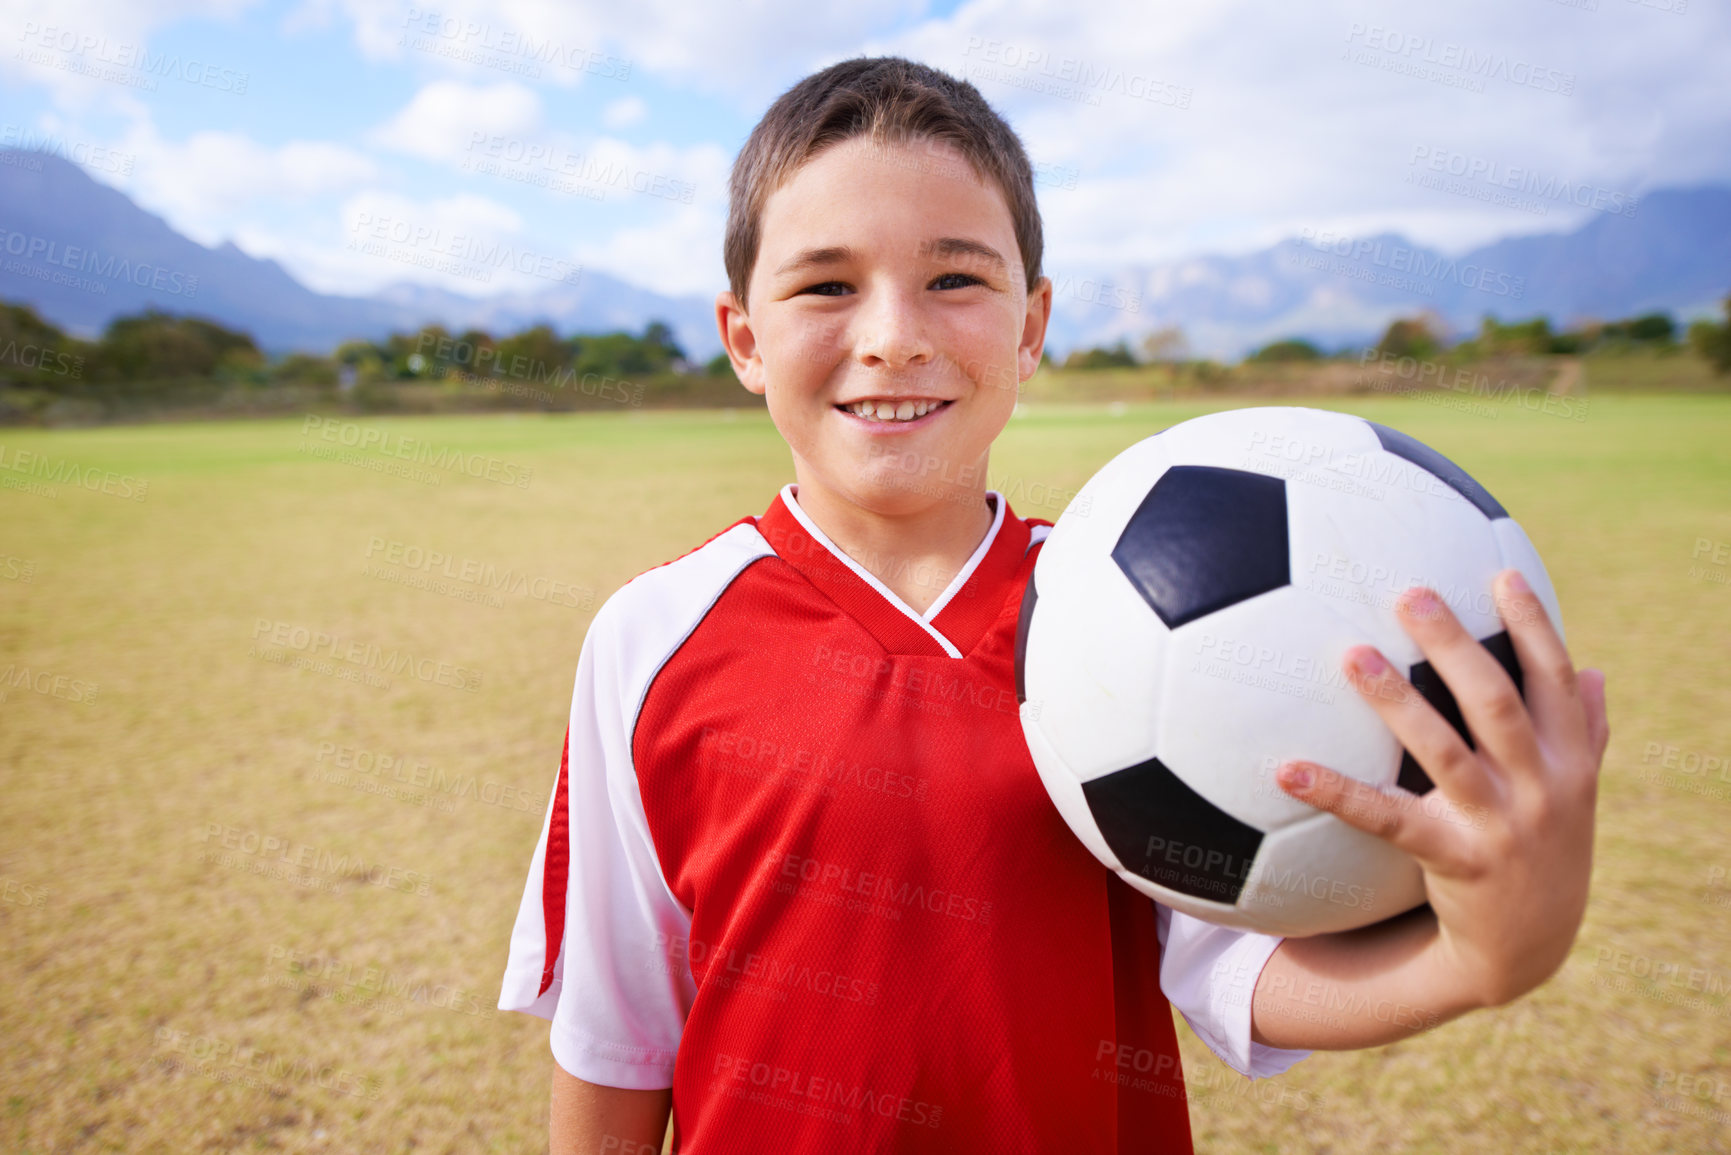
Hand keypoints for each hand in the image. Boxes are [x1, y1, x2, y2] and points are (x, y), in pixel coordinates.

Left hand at [1275, 569, 1610, 1008]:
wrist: (1529, 947)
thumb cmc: (1545, 850)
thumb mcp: (1577, 792)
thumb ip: (1584, 731)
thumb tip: (1589, 667)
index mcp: (1569, 760)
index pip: (1553, 679)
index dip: (1533, 625)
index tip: (1502, 573)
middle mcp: (1542, 788)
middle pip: (1495, 701)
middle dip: (1454, 644)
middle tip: (1409, 593)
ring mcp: (1500, 826)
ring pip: (1443, 751)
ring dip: (1398, 701)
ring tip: (1352, 655)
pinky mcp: (1455, 861)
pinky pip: (1386, 819)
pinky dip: (1336, 792)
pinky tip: (1287, 768)